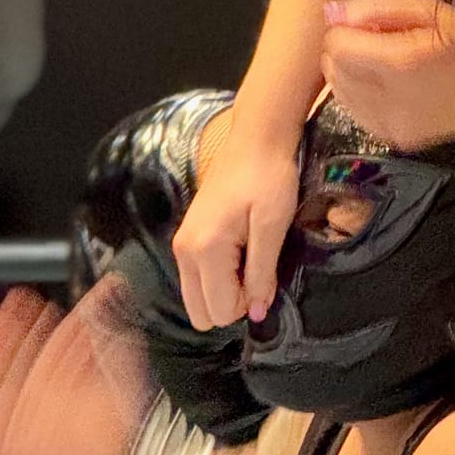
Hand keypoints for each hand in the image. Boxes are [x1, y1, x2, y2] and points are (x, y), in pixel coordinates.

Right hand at [171, 121, 301, 330]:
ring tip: (249, 257)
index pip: (219, 310)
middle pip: (200, 314)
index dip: (248, 302)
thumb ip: (261, 273)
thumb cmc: (270, 179)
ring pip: (196, 299)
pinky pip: (197, 279)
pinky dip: (218, 277)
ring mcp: (181, 245)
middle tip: (256, 269)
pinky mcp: (187, 238)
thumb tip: (256, 313)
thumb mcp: (273, 226)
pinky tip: (239, 249)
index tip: (265, 272)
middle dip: (231, 302)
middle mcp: (184, 252)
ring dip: (225, 290)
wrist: (256, 140)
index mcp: (204, 250)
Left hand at [319, 0, 454, 152]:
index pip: (337, 45)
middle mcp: (393, 99)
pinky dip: (362, 96)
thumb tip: (331, 14)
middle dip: (347, 50)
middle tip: (379, 42)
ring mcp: (394, 125)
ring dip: (351, 73)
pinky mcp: (397, 140)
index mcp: (402, 62)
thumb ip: (375, 6)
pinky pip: (356, 113)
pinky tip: (389, 86)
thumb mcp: (428, 9)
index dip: (347, 29)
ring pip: (340, 94)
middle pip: (334, 69)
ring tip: (385, 63)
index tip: (371, 25)